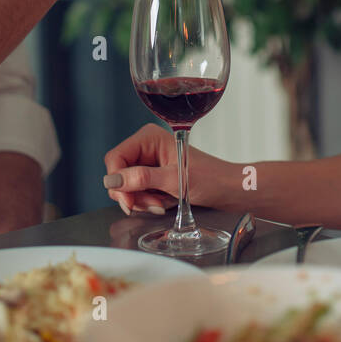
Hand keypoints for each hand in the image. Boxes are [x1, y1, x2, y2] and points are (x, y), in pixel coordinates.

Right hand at [102, 122, 230, 214]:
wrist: (227, 189)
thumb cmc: (209, 178)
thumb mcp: (174, 180)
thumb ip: (142, 179)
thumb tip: (113, 180)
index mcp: (149, 137)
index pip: (115, 158)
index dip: (117, 181)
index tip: (128, 201)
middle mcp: (146, 147)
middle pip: (119, 174)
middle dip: (132, 194)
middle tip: (152, 204)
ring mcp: (149, 161)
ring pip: (127, 186)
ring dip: (141, 200)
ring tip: (161, 203)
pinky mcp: (153, 175)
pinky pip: (137, 191)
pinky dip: (146, 201)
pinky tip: (162, 202)